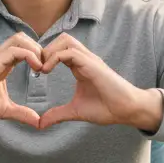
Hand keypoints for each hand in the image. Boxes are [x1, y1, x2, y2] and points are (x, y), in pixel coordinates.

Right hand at [0, 33, 42, 127]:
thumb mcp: (3, 109)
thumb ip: (20, 113)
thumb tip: (37, 122)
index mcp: (1, 63)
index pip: (23, 48)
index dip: (37, 55)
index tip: (46, 71)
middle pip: (23, 37)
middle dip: (39, 48)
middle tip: (47, 66)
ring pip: (20, 38)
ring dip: (36, 49)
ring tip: (42, 67)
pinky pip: (16, 50)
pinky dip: (31, 56)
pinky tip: (37, 69)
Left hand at [36, 34, 163, 130]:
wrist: (127, 110)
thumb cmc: (107, 108)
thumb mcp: (76, 111)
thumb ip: (58, 114)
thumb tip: (41, 123)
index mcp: (80, 66)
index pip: (60, 49)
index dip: (46, 56)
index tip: (36, 72)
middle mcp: (85, 59)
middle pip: (62, 39)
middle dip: (46, 49)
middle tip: (37, 67)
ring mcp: (89, 60)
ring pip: (66, 40)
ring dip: (50, 51)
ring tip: (42, 68)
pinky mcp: (92, 65)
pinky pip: (70, 52)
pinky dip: (55, 58)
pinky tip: (47, 71)